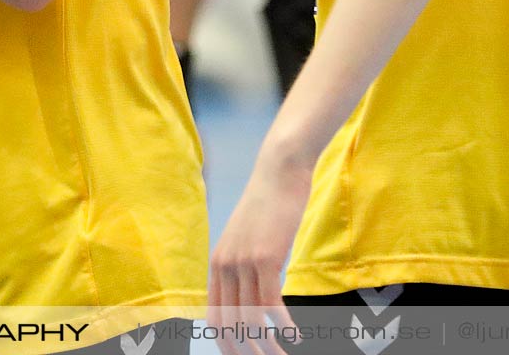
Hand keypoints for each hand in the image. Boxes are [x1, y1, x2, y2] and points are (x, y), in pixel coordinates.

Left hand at [208, 142, 309, 354]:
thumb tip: (250, 291)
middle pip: (229, 325)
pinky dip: (283, 325)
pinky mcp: (265, 257)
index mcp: (217, 264)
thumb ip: (243, 263)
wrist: (278, 171)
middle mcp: (224, 266)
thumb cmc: (268, 204)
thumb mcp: (247, 236)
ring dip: (268, 346)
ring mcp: (243, 262)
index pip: (213, 317)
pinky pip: (270, 303)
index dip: (226, 344)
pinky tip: (295, 336)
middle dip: (247, 352)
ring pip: (251, 319)